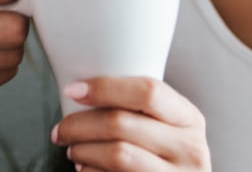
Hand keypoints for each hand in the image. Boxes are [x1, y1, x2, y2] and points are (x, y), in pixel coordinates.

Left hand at [51, 77, 209, 171]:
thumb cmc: (163, 154)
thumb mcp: (165, 127)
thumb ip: (139, 108)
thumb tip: (80, 88)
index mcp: (190, 119)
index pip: (148, 91)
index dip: (106, 88)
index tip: (73, 90)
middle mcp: (190, 149)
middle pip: (123, 124)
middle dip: (81, 124)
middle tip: (61, 129)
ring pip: (117, 155)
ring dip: (83, 150)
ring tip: (72, 149)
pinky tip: (85, 169)